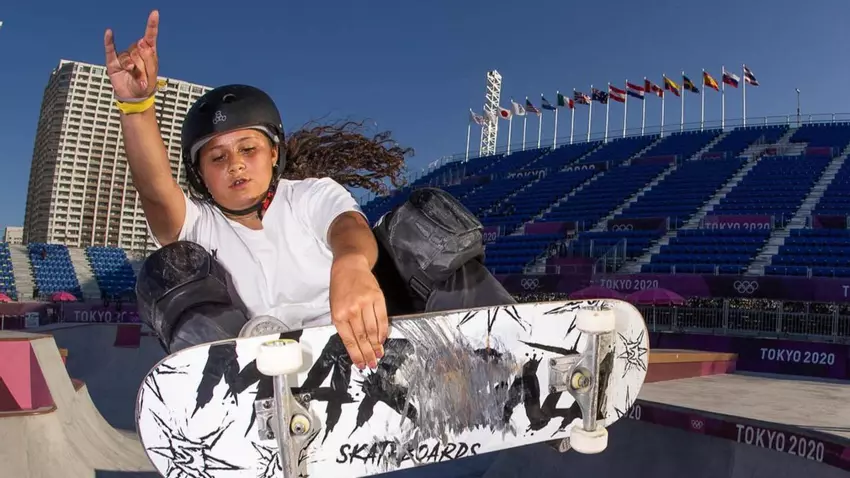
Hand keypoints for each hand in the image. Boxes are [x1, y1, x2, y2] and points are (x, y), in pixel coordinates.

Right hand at [104, 10, 159, 99]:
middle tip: (144, 76)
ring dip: (132, 67)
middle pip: (139, 50)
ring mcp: (125, 56)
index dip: (152, 25)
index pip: (150, 37)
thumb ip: (150, 60)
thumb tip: (141, 43)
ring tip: (134, 76)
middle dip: (142, 64)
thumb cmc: (145, 86)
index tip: (154, 14)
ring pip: (128, 56)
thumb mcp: (152, 76)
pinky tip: (109, 33)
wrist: (134, 98)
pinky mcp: (113, 62)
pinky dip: (109, 41)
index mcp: (149, 53)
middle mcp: (136, 52)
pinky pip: (110, 50)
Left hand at [329, 254, 387, 369]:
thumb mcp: (335, 307)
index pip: (349, 340)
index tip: (361, 364)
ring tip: (379, 354)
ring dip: (377, 345)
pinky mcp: (377, 298)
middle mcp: (352, 310)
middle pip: (362, 337)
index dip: (356, 354)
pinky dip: (383, 331)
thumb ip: (344, 325)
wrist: (349, 266)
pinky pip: (382, 318)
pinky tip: (383, 339)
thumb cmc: (340, 288)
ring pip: (373, 330)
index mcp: (338, 314)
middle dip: (368, 353)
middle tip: (372, 364)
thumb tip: (355, 344)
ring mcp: (365, 303)